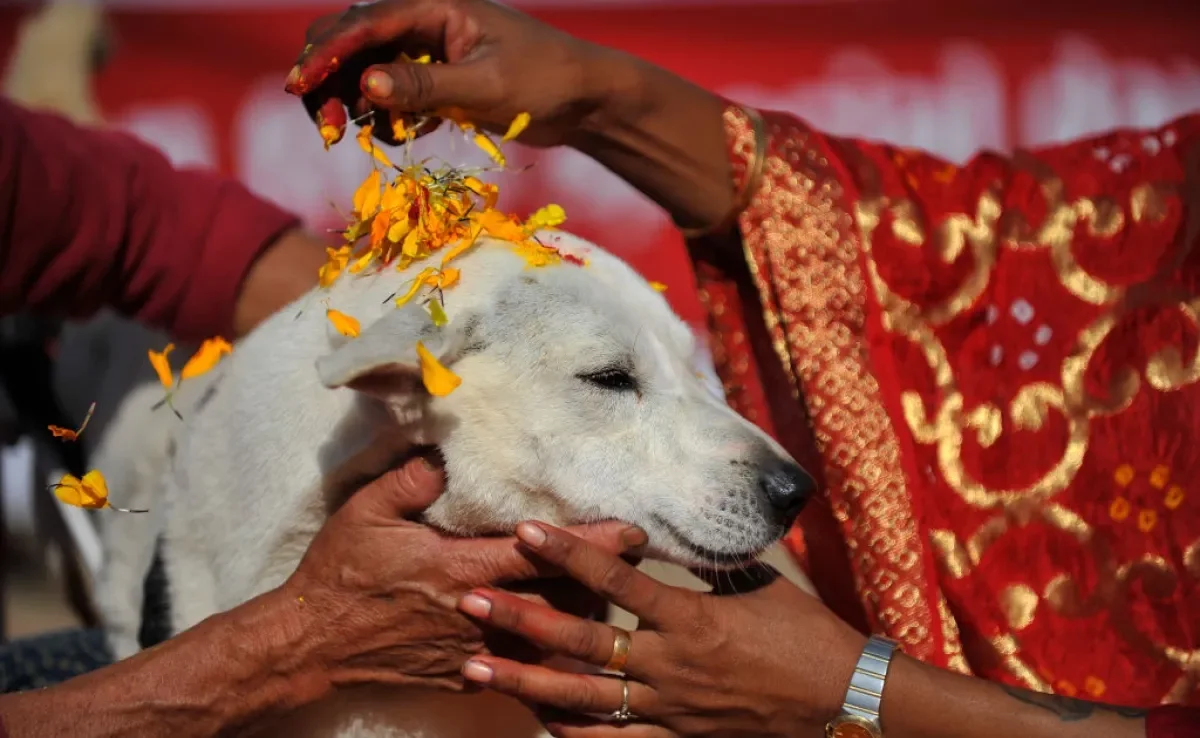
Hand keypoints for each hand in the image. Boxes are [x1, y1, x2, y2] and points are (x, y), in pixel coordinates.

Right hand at [279, 458, 646, 694]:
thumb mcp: (366, 512)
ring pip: (546, 638)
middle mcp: (477, 614)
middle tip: (637, 561)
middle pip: (560, 601)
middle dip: (602, 582)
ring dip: (578, 616)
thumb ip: (412, 481)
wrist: (312, 643)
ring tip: (606, 593)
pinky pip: (517, 665)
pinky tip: (558, 636)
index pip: (541, 556)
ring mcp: (473, 650)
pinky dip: (542, 650)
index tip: (632, 532)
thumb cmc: (339, 573)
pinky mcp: (462, 675)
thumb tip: (447, 456)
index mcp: (460, 569)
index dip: (591, 544)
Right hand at [284, 0, 631, 147]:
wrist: (585, 100)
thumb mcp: (485, 87)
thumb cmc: (545, 82)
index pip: (366, 24)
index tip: (301, 85)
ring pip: (369, 71)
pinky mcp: (439, 82)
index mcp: (436, 7)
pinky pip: (394, 96)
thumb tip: (367, 86)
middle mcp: (426, 23)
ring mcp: (431, 52)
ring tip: (355, 135)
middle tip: (325, 123)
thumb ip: (425, 87)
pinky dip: (387, 117)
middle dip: (331, 78)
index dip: (328, 54)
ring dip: (356, 102)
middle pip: (354, 40)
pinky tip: (401, 136)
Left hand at [453, 522, 865, 737]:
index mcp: (690, 618)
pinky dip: (573, 734)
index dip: (568, 552)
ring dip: (526, 682)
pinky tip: (537, 723)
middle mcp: (669, 664)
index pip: (616, 580)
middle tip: (468, 599)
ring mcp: (668, 708)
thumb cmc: (808, 636)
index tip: (526, 530)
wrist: (844, 703)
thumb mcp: (763, 585)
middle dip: (520, 618)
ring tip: (476, 667)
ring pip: (583, 697)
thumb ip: (712, 560)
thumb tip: (682, 524)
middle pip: (581, 641)